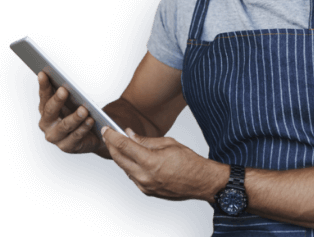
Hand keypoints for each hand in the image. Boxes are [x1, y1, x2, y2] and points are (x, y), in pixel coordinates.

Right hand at [37, 71, 100, 154]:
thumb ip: (66, 93)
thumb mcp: (73, 102)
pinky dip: (84, 127)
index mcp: (46, 111)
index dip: (43, 85)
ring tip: (84, 109)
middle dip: (57, 100)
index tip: (44, 73)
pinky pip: (76, 136)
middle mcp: (46, 125)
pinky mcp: (67, 147)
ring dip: (74, 117)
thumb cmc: (79, 114)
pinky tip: (91, 120)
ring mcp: (56, 137)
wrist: (92, 136)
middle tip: (64, 90)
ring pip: (64, 126)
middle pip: (50, 111)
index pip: (44, 96)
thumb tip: (63, 80)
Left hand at [101, 127, 215, 201]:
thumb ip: (146, 140)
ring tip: (117, 144)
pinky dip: (128, 165)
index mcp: (150, 161)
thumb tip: (129, 133)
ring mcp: (144, 186)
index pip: (124, 146)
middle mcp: (144, 176)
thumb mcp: (168, 143)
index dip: (112, 136)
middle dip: (111, 145)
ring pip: (124, 168)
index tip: (106, 128)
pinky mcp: (147, 192)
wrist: (200, 182)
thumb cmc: (188, 160)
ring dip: (119, 156)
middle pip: (119, 159)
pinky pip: (132, 176)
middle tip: (107, 134)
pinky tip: (130, 157)